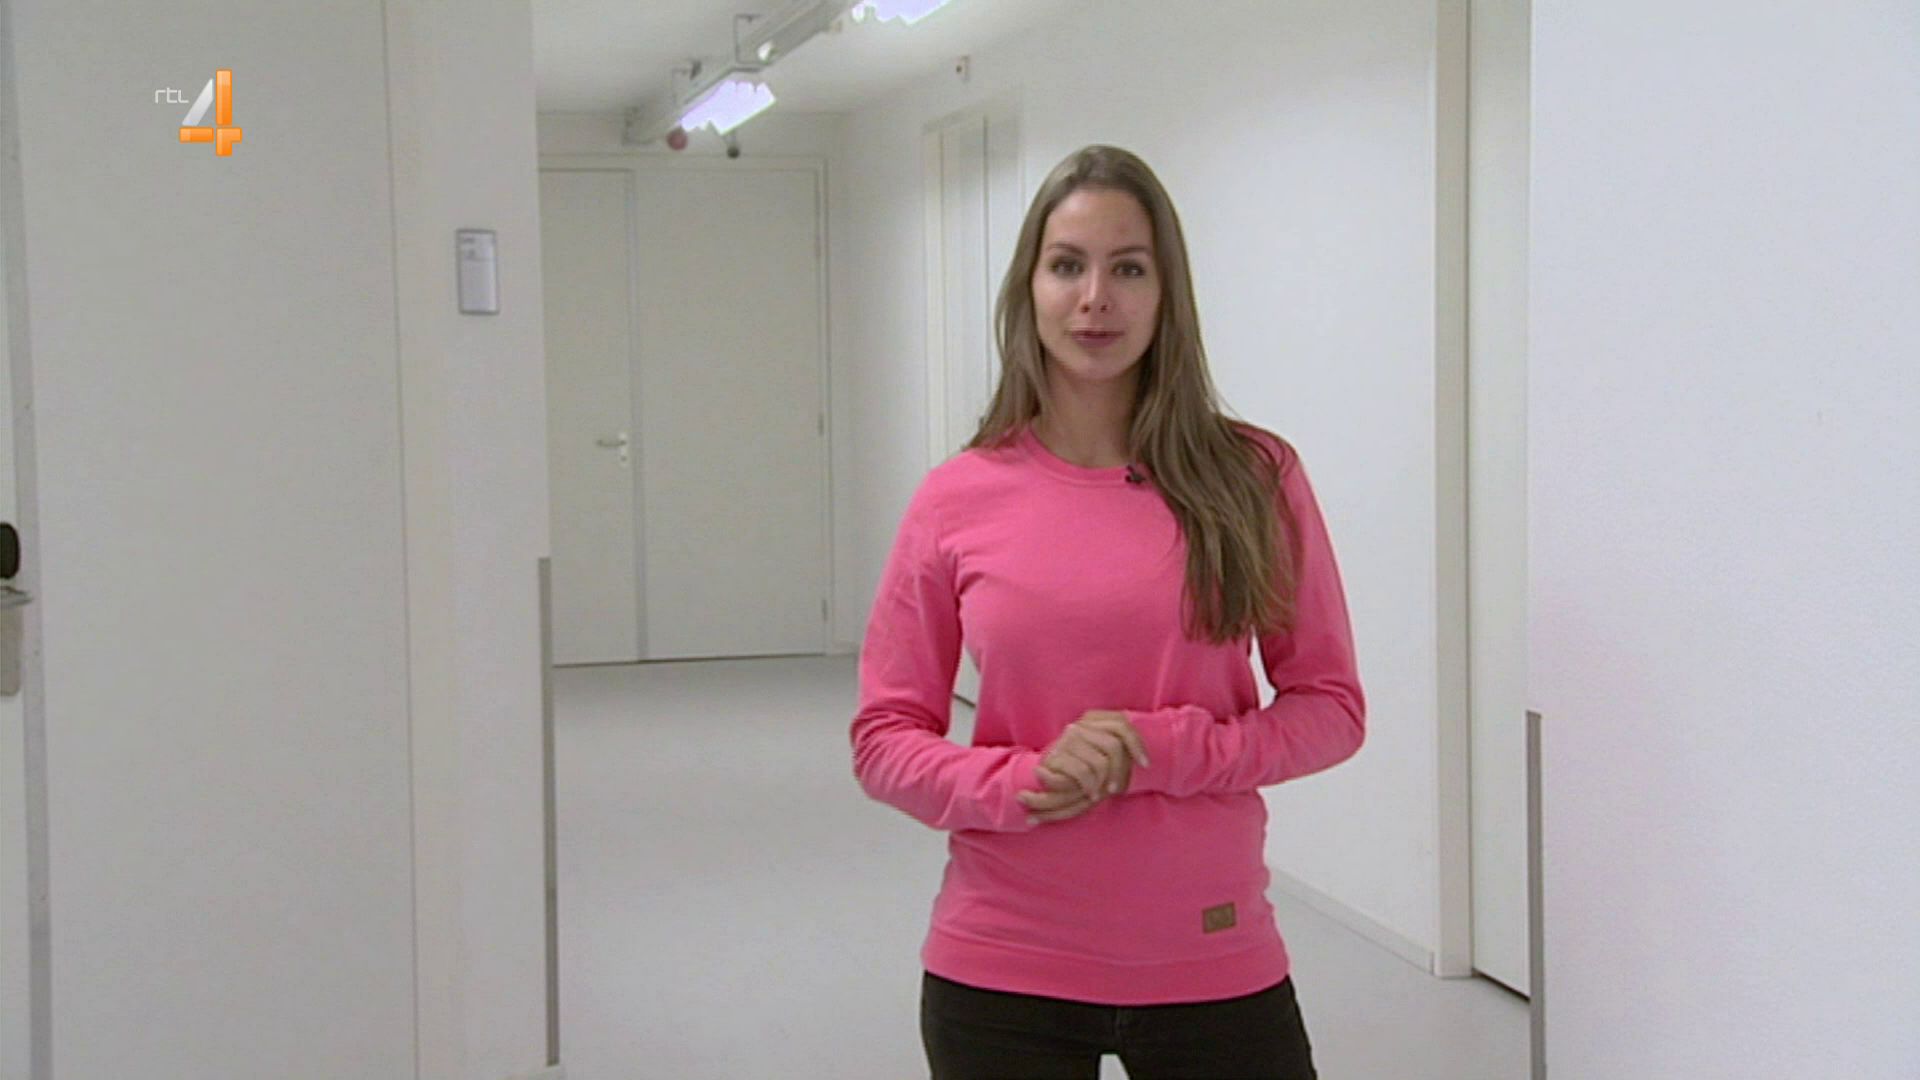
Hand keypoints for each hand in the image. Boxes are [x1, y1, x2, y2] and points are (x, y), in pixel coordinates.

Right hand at [1017, 710, 1150, 823]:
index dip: (1137, 745)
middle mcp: (1080, 725)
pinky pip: (1084, 772)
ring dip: (1103, 782)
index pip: (1122, 725)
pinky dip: (1090, 786)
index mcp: (1092, 718)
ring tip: (1100, 793)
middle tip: (1116, 789)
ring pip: (1100, 763)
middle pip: (1114, 746)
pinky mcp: (1057, 755)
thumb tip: (1144, 757)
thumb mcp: (1100, 753)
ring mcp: (1068, 739)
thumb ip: (1118, 748)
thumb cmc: (1078, 766)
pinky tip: (1091, 794)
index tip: (1145, 764)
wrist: (1043, 774)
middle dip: (1120, 771)